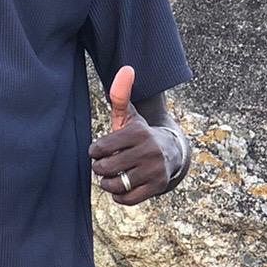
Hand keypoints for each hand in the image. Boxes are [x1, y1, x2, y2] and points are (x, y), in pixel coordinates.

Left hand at [89, 64, 185, 204]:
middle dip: (100, 168)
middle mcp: (149, 150)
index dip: (95, 152)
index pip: (99, 148)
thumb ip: (120, 95)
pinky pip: (127, 199)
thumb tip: (126, 68)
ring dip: (108, 183)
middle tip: (106, 165)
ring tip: (113, 176)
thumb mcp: (130, 115)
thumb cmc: (140, 134)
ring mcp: (154, 170)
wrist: (171, 152)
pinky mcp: (158, 186)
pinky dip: (119, 196)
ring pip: (114, 185)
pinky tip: (123, 186)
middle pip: (105, 168)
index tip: (100, 150)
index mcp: (138, 132)